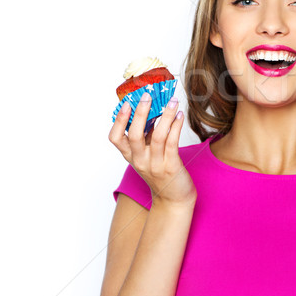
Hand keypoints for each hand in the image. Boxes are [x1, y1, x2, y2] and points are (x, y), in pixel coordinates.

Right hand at [109, 92, 196, 207]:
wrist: (173, 200)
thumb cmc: (161, 173)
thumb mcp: (148, 155)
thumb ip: (147, 136)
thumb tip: (152, 109)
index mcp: (131, 156)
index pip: (115, 138)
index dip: (119, 120)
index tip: (126, 103)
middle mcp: (140, 161)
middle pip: (135, 134)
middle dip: (141, 113)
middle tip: (148, 95)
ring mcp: (155, 165)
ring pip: (157, 136)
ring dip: (165, 115)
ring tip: (172, 101)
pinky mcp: (171, 167)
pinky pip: (172, 143)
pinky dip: (175, 127)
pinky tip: (179, 116)